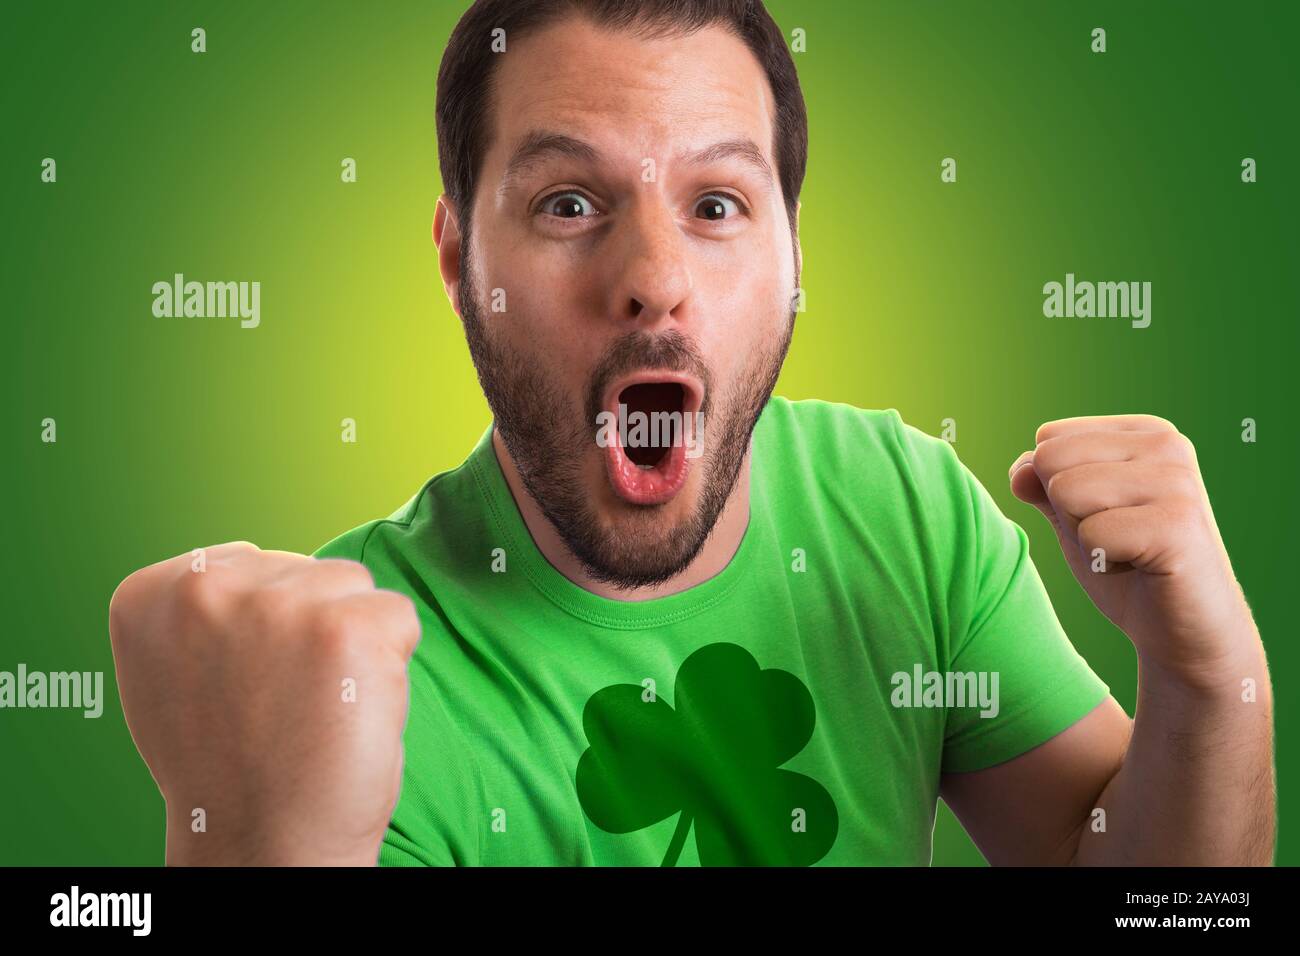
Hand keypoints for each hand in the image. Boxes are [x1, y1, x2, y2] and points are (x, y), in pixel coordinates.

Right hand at [108, 542, 420, 865]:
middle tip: (288, 702)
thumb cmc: (228, 768)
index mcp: (155, 593)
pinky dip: (392, 664)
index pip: (255, 564)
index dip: (268, 627)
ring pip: (355, 588)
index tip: (246, 684)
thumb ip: (209, 612)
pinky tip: (351, 711)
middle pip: (307, 571)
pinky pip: (398, 617)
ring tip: (319, 705)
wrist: (263, 847)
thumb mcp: (175, 673)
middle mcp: (206, 588)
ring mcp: (279, 604)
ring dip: (354, 641)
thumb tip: (260, 565)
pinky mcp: (347, 628)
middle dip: (313, 628)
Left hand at [1009, 415, 1256, 688]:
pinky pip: (1092, 534)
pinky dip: (1103, 562)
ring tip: (1127, 551)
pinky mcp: (1178, 524)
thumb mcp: (1074, 516)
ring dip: (1084, 538)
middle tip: (1115, 539)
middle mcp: (1166, 443)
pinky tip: (1141, 568)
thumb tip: (1019, 471)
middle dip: (1067, 512)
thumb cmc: (1127, 567)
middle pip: (1052, 461)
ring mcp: (1177, 481)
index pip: (1048, 439)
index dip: (1056, 489)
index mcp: (1144, 431)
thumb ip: (1042, 483)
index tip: (1104, 515)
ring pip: (1067, 493)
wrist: (1184, 630)